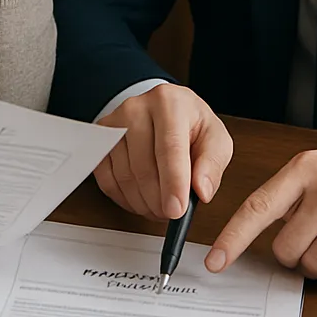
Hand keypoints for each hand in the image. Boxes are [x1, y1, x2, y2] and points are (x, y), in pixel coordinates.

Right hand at [95, 84, 233, 220]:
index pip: (169, 147)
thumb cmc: (191, 126)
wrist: (165, 111)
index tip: (177, 210)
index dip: (173, 183)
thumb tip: (201, 190)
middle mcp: (137, 107)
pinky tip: (141, 198)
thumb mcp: (216, 139)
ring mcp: (115, 122)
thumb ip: (212, 164)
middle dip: (158, 200)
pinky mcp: (100, 138)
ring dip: (142, 202)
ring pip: (124, 176)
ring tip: (160, 206)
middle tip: (172, 213)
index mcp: (169, 102)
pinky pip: (106, 179)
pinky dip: (124, 198)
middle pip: (143, 165)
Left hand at [205, 135, 316, 280]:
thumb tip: (256, 231)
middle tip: (311, 235)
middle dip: (293, 252)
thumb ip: (286, 195)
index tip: (216, 261)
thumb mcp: (315, 166)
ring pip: (316, 265)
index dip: (234, 238)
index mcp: (304, 169)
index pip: (259, 208)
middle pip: (287, 249)